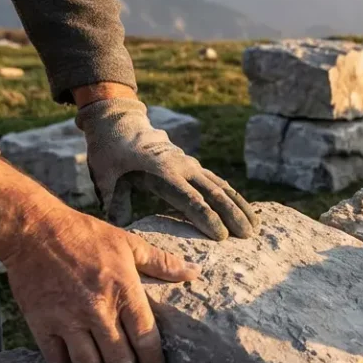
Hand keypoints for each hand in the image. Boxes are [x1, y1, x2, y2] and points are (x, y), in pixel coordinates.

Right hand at [0, 159, 198, 362]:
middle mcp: (98, 311)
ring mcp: (68, 320)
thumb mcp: (129, 243)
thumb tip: (194, 272)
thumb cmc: (85, 235)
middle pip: (120, 361)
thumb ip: (162, 262)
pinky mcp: (41, 324)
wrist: (34, 231)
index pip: (146, 340)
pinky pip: (57, 360)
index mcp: (124, 292)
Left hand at [73, 91, 256, 240]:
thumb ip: (116, 202)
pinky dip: (234, 197)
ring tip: (256, 226)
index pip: (190, 200)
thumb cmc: (112, 156)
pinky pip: (219, 182)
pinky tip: (246, 210)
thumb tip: (121, 226)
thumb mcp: (106, 178)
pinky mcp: (195, 167)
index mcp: (163, 173)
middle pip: (214, 193)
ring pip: (222, 187)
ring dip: (240, 206)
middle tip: (248, 236)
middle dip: (233, 215)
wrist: (121, 126)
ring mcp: (192, 165)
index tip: (222, 236)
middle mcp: (184, 168)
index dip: (207, 218)